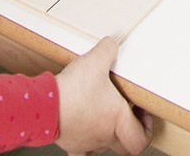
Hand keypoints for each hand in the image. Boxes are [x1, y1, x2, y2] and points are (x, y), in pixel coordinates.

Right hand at [53, 37, 152, 155]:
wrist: (43, 105)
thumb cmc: (71, 91)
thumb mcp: (95, 61)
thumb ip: (108, 49)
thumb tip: (111, 43)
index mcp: (116, 119)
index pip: (141, 139)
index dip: (146, 129)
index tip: (143, 114)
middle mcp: (103, 135)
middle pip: (125, 145)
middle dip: (130, 130)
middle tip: (128, 114)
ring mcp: (86, 142)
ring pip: (104, 146)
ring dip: (108, 134)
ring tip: (105, 116)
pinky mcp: (69, 143)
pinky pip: (80, 152)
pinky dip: (85, 145)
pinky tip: (82, 132)